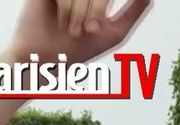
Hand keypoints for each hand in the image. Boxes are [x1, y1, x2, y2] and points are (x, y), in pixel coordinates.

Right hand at [5, 0, 151, 64]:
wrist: (44, 62)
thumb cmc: (78, 51)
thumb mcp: (115, 32)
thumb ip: (135, 10)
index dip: (103, 6)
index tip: (98, 25)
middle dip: (96, 10)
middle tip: (90, 30)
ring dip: (81, 14)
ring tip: (73, 32)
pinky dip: (67, 10)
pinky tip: (61, 24)